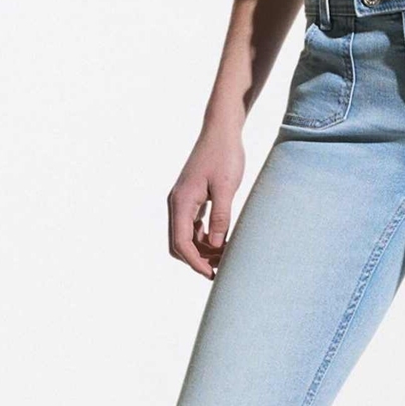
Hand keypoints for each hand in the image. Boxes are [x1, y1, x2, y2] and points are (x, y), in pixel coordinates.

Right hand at [168, 125, 244, 280]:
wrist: (221, 131)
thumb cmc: (225, 155)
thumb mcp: (226, 187)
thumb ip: (220, 217)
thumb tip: (215, 245)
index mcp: (181, 201)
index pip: (181, 243)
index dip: (196, 262)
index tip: (212, 274)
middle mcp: (177, 203)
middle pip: (179, 243)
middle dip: (198, 259)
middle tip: (222, 268)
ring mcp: (183, 201)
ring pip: (186, 236)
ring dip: (203, 249)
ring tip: (227, 255)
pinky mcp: (192, 197)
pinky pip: (193, 225)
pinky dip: (205, 237)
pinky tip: (223, 240)